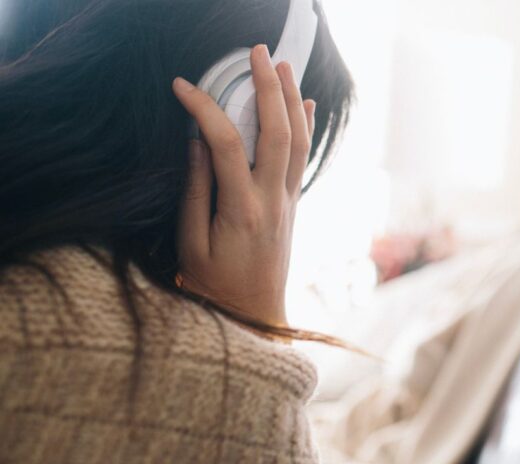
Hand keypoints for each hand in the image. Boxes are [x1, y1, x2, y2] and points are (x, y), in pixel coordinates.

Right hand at [173, 44, 315, 326]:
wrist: (254, 321)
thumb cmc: (213, 288)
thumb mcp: (190, 243)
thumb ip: (195, 190)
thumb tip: (197, 141)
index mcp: (241, 210)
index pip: (227, 143)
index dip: (204, 108)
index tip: (180, 85)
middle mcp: (273, 202)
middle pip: (278, 132)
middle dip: (269, 87)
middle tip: (258, 53)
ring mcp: (288, 204)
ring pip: (298, 142)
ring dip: (292, 100)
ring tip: (283, 65)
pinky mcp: (292, 208)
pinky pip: (301, 160)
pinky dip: (304, 129)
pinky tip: (305, 105)